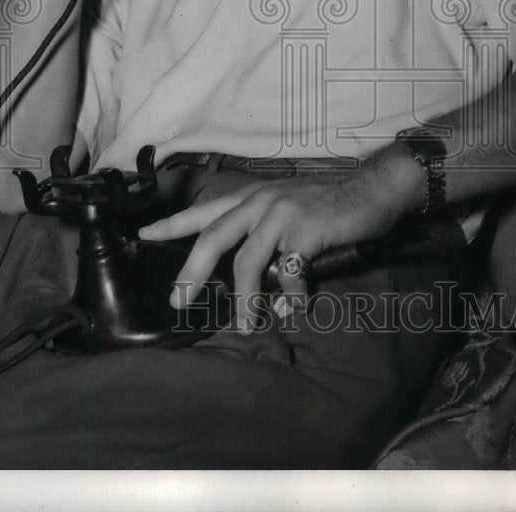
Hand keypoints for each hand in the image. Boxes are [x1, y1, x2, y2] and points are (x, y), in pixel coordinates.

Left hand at [138, 150, 422, 329]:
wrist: (371, 190)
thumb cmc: (330, 203)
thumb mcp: (288, 207)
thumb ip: (264, 233)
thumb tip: (250, 276)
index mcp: (252, 198)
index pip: (203, 211)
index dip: (172, 223)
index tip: (144, 234)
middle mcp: (260, 202)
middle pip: (213, 238)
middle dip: (192, 273)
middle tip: (180, 302)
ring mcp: (282, 215)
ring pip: (247, 262)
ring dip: (244, 299)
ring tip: (246, 325)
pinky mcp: (305, 230)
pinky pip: (288, 272)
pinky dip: (289, 296)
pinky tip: (293, 308)